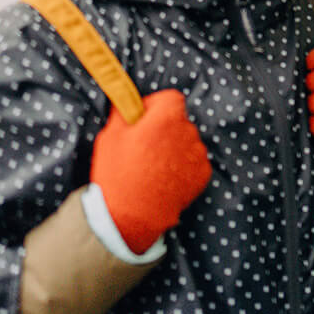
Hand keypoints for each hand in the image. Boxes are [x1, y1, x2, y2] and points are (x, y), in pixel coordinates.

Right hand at [91, 90, 210, 254]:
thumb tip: (128, 102)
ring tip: (153, 168)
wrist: (131, 216)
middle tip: (144, 148)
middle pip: (178, 121)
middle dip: (164, 128)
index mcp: (167, 117)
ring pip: (187, 141)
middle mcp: (188, 131)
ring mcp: (198, 154)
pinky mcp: (204, 174)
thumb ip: (123, 111)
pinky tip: (165, 179)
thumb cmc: (117, 173)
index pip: (170, 98)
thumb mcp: (110, 135)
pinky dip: (183, 166)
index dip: (155, 106)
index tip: (142, 120)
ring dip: (175, 147)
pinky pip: (194, 161)